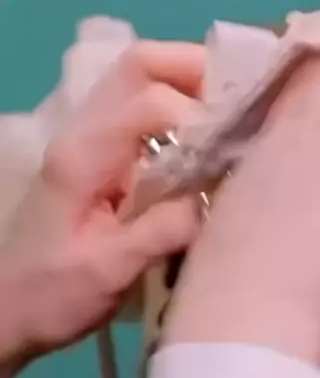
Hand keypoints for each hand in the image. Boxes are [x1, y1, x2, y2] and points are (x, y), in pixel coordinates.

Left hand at [0, 40, 204, 371]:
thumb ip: (164, 230)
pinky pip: (140, 113)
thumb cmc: (53, 296)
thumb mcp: (110, 271)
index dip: (199, 116)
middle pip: (138, 65)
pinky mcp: (98, 159)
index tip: (231, 151)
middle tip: (238, 102)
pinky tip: (203, 144)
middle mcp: (83, 134)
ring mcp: (88, 142)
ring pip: (138, 82)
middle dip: (195, 69)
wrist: (7, 312)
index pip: (150, 102)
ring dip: (187, 86)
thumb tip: (216, 198)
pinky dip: (177, 112)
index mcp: (83, 156)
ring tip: (229, 118)